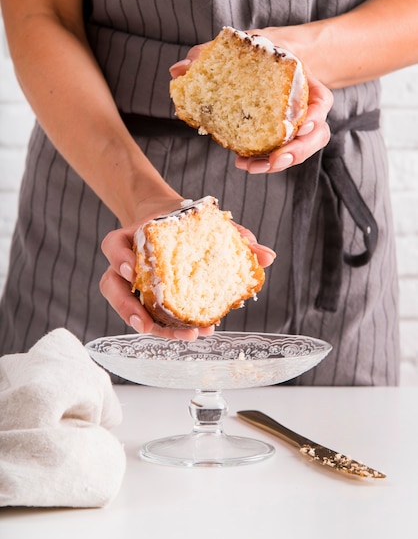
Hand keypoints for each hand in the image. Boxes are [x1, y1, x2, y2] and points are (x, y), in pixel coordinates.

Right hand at [100, 211, 275, 340]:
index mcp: (135, 237)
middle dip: (127, 308)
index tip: (132, 269)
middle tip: (146, 324)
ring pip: (124, 306)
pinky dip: (167, 326)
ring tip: (177, 336)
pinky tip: (193, 331)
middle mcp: (128, 261)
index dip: (119, 258)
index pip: (113, 246)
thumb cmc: (185, 223)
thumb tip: (267, 256)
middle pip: (112, 286)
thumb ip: (236, 236)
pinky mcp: (145, 298)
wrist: (172, 221)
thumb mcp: (210, 224)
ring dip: (147, 324)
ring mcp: (133, 282)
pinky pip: (147, 314)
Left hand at [170, 45, 332, 175]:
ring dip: (280, 163)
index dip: (315, 114)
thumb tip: (178, 69)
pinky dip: (265, 162)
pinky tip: (245, 163)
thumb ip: (210, 52)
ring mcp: (295, 125)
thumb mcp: (242, 43)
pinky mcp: (281, 137)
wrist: (271, 59)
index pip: (322, 101)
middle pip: (315, 134)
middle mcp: (305, 106)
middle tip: (275, 160)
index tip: (304, 123)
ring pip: (300, 150)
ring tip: (254, 167)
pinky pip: (281, 154)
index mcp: (305, 82)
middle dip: (297, 151)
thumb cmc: (261, 51)